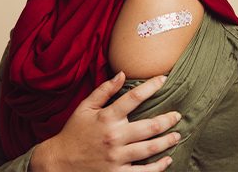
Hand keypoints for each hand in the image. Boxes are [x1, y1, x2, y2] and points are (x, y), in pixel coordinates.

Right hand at [34, 73, 180, 171]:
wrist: (59, 162)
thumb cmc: (74, 132)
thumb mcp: (85, 108)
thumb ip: (104, 91)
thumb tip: (122, 74)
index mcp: (106, 118)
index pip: (133, 98)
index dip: (151, 86)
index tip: (164, 79)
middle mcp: (113, 137)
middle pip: (149, 127)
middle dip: (167, 120)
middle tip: (177, 116)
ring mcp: (116, 157)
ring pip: (150, 149)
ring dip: (167, 141)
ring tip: (176, 135)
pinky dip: (158, 166)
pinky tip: (167, 160)